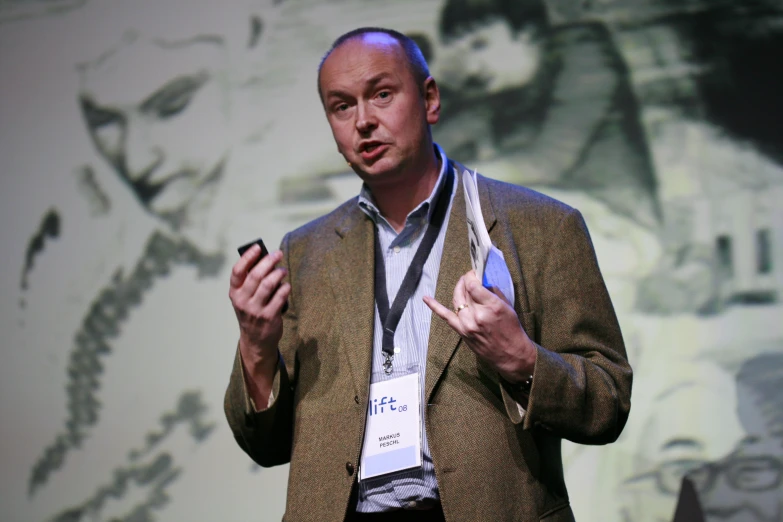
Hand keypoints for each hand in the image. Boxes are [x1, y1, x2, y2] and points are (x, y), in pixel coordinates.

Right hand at [229, 245, 290, 372]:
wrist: (256, 341)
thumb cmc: (252, 312)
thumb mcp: (245, 298)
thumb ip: (252, 281)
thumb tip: (266, 259)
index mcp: (234, 293)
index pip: (237, 271)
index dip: (248, 257)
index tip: (258, 247)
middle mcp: (242, 301)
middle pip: (256, 275)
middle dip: (269, 261)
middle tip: (278, 254)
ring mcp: (255, 310)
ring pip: (268, 284)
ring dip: (278, 273)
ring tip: (283, 270)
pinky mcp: (269, 316)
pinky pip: (280, 296)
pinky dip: (285, 288)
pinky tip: (287, 285)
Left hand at [423, 270, 534, 383]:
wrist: (511, 354)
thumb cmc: (512, 330)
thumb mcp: (507, 307)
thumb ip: (493, 293)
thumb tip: (481, 280)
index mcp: (492, 307)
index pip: (473, 285)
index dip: (471, 276)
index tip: (474, 273)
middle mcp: (478, 315)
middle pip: (464, 291)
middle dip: (466, 281)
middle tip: (470, 277)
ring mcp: (467, 324)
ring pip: (456, 300)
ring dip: (458, 290)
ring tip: (463, 285)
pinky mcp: (462, 332)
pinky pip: (446, 316)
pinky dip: (435, 306)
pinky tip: (426, 298)